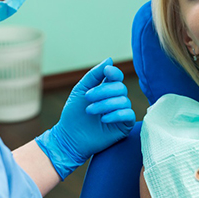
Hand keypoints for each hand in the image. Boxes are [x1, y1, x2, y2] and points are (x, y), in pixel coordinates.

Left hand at [35, 58, 135, 179]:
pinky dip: (115, 115)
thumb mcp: (80, 90)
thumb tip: (109, 59)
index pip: (117, 76)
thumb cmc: (73, 114)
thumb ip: (94, 75)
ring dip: (104, 104)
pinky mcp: (124, 125)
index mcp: (106, 89)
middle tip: (87, 98)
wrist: (70, 138)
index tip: (106, 71)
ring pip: (123, 101)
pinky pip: (128, 114)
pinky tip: (103, 119)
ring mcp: (121, 112)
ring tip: (90, 111)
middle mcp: (116, 99)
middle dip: (103, 91)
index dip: (114, 72)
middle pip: (120, 87)